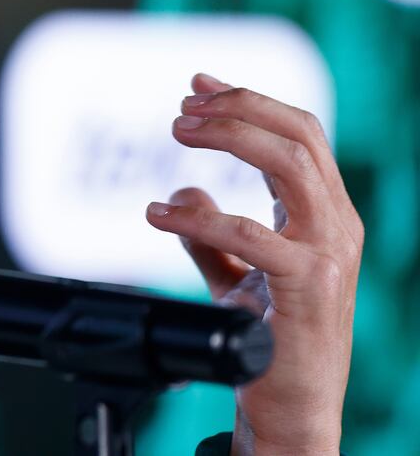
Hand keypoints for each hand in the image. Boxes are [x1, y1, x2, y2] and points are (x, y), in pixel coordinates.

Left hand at [145, 74, 361, 455]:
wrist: (290, 410)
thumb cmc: (271, 344)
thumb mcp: (235, 277)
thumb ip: (210, 233)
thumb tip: (182, 191)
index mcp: (326, 215)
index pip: (298, 135)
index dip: (248, 102)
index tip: (196, 84)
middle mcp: (337, 225)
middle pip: (299, 136)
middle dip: (238, 108)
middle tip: (182, 108)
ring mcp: (329, 254)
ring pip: (288, 165)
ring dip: (229, 137)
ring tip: (177, 131)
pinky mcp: (308, 286)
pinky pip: (249, 235)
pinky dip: (197, 218)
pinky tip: (157, 214)